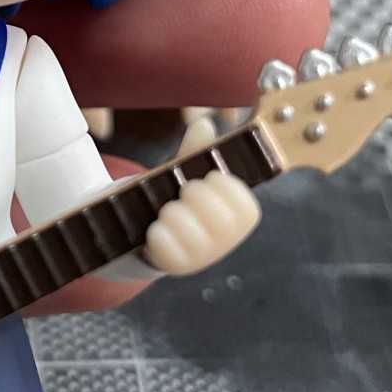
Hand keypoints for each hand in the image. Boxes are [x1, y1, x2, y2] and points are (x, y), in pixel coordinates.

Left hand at [141, 117, 260, 275]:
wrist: (146, 234)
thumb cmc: (177, 199)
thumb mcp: (187, 173)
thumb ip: (196, 152)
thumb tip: (204, 123)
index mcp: (237, 220)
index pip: (246, 207)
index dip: (224, 187)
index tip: (208, 178)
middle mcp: (224, 244)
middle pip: (218, 217)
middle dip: (195, 195)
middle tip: (182, 192)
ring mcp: (200, 259)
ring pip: (188, 229)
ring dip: (171, 212)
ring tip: (165, 210)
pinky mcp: (172, 268)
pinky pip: (165, 247)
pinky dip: (156, 233)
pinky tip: (154, 229)